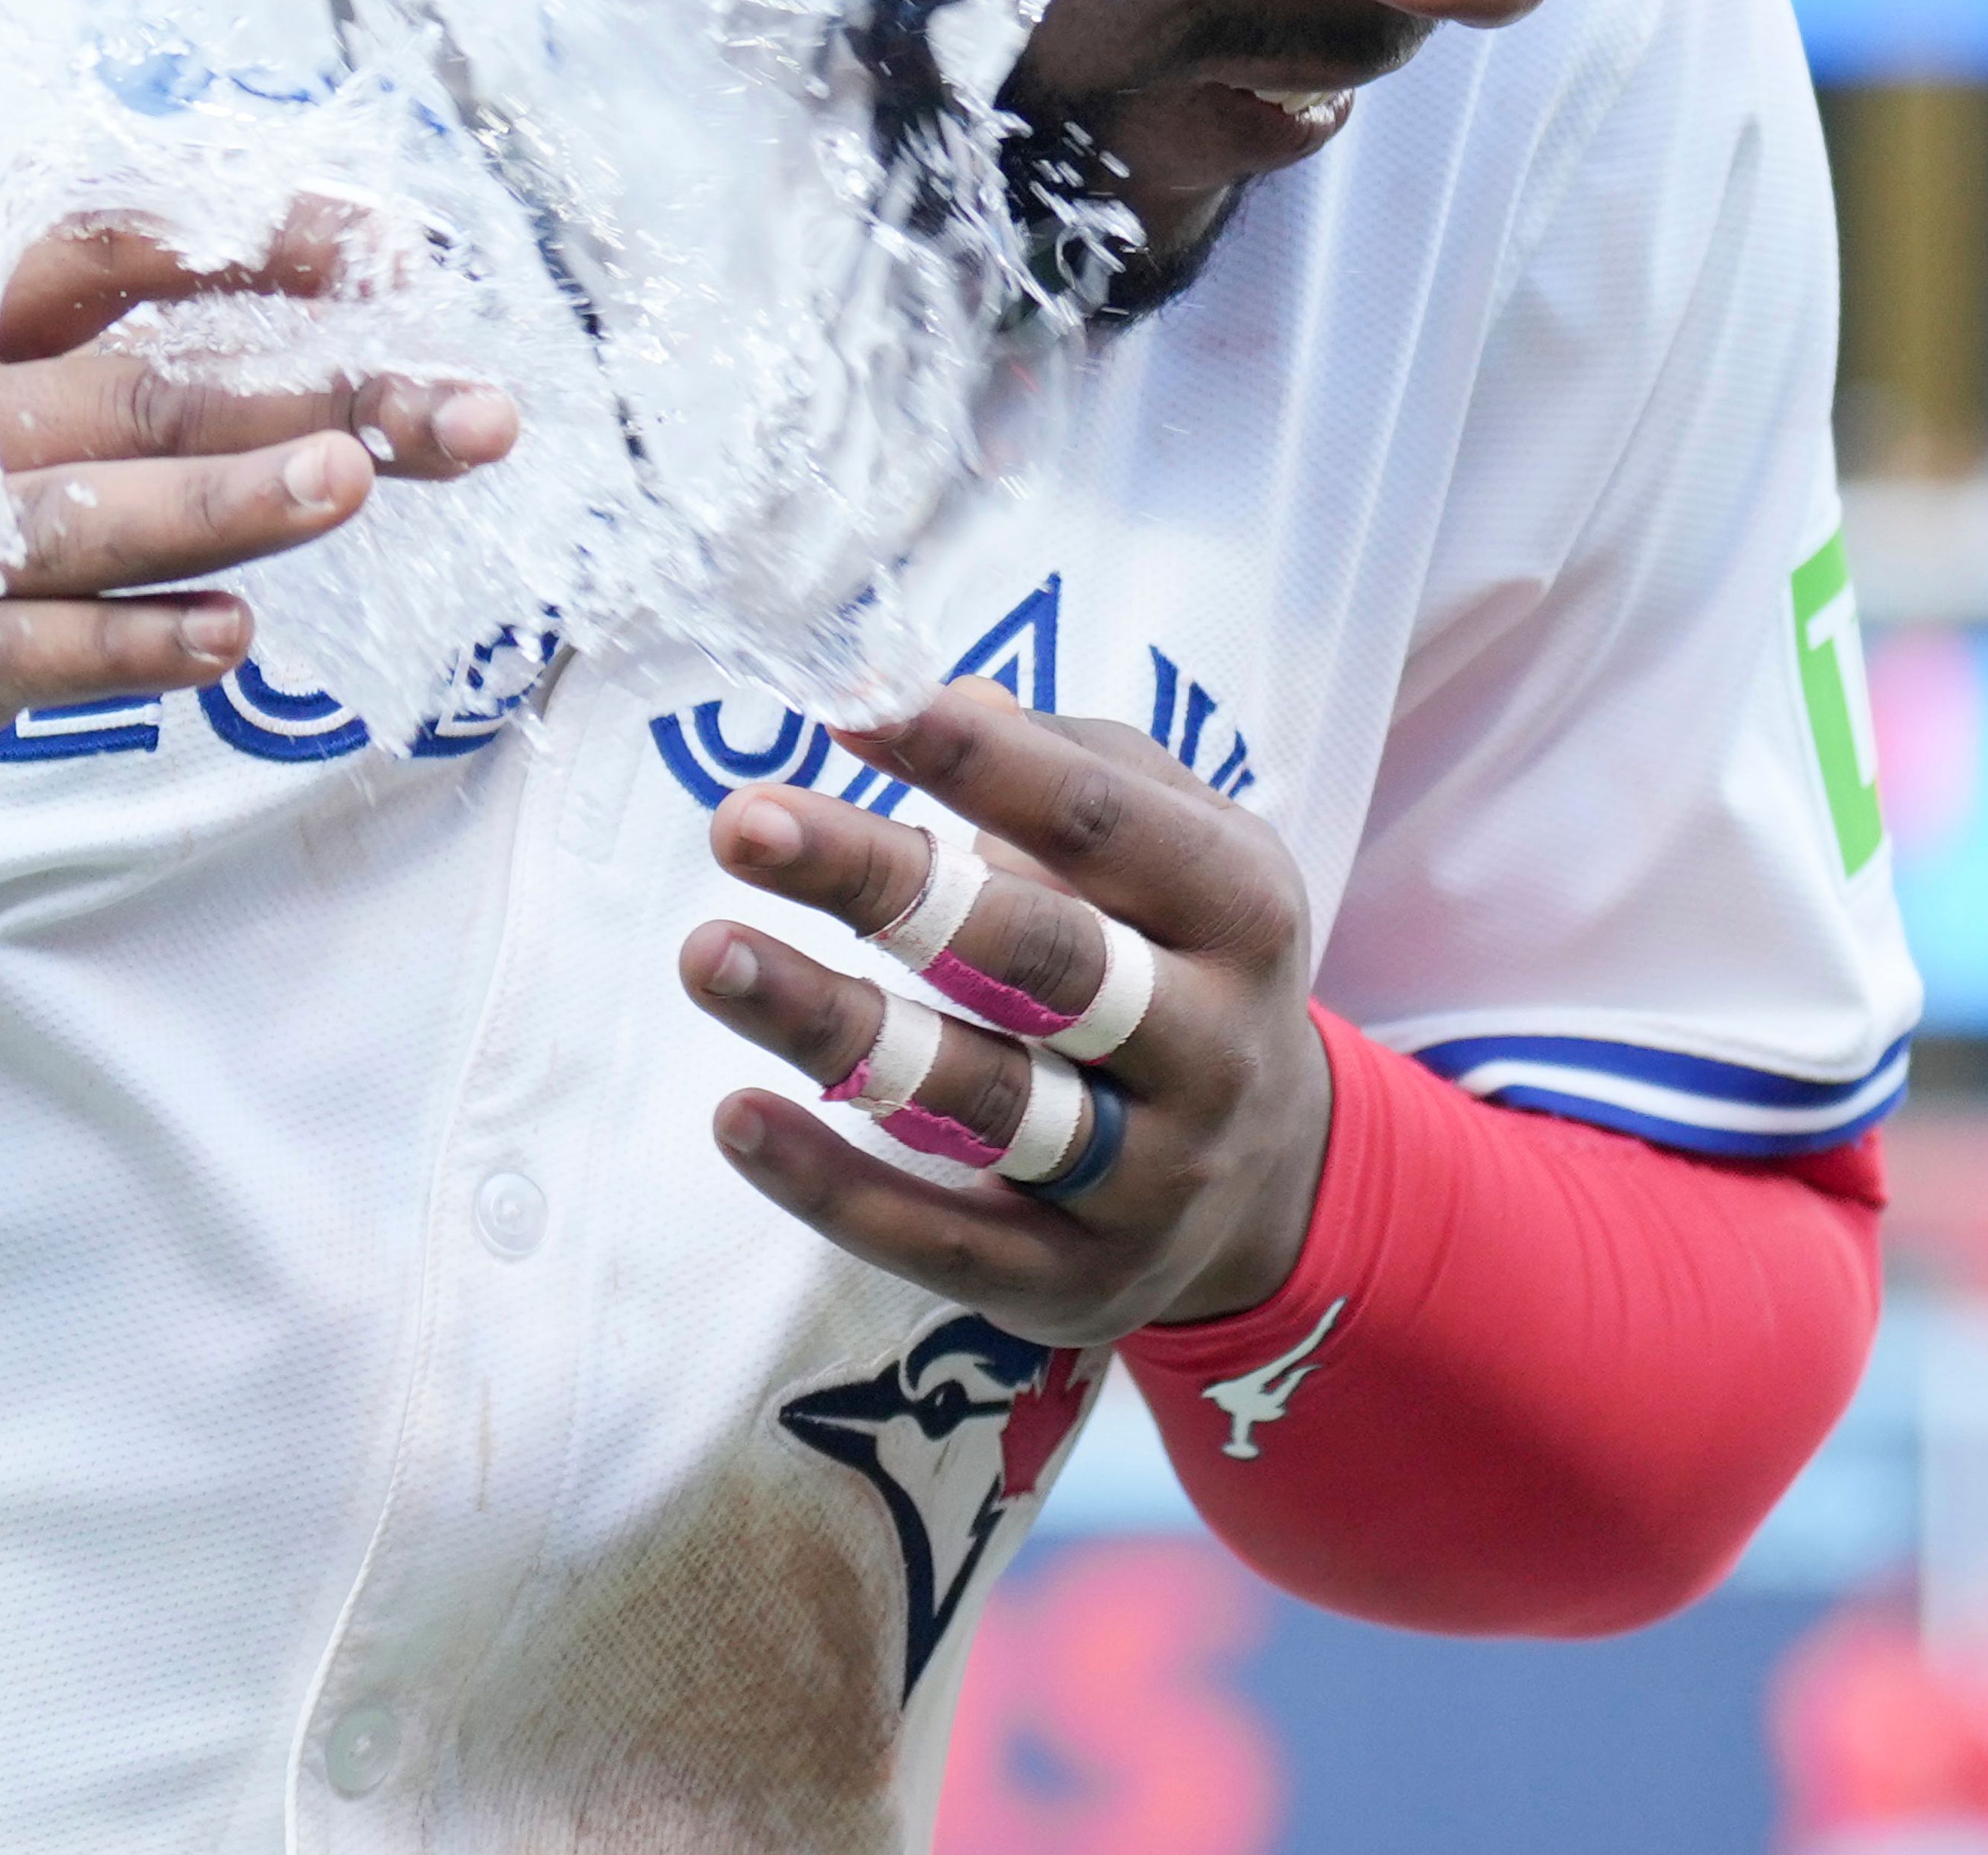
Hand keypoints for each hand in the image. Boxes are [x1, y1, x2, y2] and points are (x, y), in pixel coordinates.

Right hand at [0, 202, 515, 834]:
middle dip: (320, 393)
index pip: (117, 244)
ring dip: (223, 498)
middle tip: (471, 412)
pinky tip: (228, 639)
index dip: (261, 238)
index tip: (398, 250)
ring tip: (348, 480)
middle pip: (147, 382)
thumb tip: (344, 384)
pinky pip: (13, 650)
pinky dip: (120, 644)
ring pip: (82, 510)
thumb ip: (137, 396)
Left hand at [681, 678, 1330, 1338]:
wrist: (1281, 1183)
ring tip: (706, 955)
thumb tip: (912, 699)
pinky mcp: (1078, 1288)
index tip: (851, 709)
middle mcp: (1211, 1047)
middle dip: (880, 883)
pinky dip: (833, 1185)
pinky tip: (736, 1116)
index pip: (1101, 824)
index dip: (980, 761)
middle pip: (1034, 957)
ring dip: (829, 1024)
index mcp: (1239, 907)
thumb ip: (1063, 761)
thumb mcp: (1177, 841)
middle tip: (739, 821)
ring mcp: (1150, 1181)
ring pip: (981, 1097)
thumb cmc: (1184, 954)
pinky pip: (943, 1240)